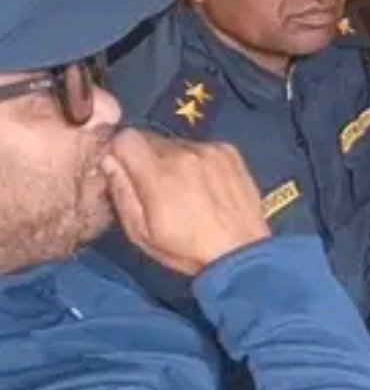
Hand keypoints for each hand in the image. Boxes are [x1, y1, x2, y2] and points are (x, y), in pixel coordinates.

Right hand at [102, 129, 268, 277]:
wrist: (241, 251)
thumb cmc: (187, 249)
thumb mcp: (141, 232)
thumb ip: (121, 191)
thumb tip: (108, 161)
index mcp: (159, 174)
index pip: (125, 137)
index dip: (118, 151)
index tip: (121, 168)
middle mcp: (185, 153)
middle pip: (149, 138)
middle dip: (142, 157)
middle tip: (152, 185)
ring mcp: (210, 150)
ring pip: (174, 143)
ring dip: (170, 159)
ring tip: (181, 188)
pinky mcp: (229, 151)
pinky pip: (200, 147)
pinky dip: (195, 160)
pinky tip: (203, 185)